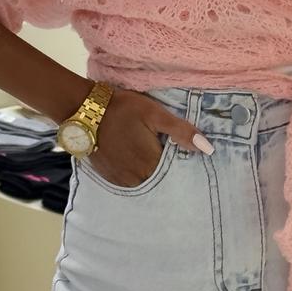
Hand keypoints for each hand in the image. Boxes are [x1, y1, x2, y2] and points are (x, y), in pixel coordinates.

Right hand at [83, 88, 211, 188]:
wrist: (84, 110)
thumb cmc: (122, 108)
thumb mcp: (155, 113)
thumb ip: (181, 131)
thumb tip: (207, 149)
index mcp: (151, 163)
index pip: (176, 174)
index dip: (181, 165)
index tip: (186, 159)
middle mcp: (137, 177)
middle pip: (160, 180)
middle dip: (167, 171)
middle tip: (167, 154)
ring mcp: (121, 179)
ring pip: (145, 182)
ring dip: (150, 173)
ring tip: (150, 157)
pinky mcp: (109, 177)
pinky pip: (129, 182)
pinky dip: (135, 174)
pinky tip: (135, 161)